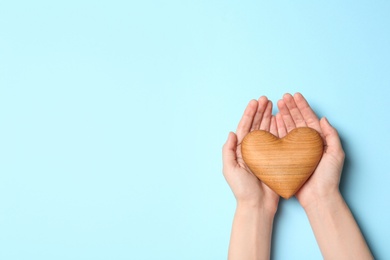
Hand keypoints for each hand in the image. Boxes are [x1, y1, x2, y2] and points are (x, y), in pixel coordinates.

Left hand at [222, 96, 279, 213]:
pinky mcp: (274, 158)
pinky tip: (281, 120)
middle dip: (260, 112)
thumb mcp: (229, 169)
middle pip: (256, 125)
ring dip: (269, 117)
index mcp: (240, 150)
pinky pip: (277, 140)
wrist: (258, 205)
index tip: (255, 102)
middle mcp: (252, 149)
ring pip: (266, 130)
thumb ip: (228, 151)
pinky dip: (279, 130)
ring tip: (274, 105)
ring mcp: (264, 153)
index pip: (245, 127)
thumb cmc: (242, 190)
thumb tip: (231, 133)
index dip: (249, 114)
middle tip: (266, 99)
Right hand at [276, 93, 344, 207]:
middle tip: (283, 97)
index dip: (302, 106)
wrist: (318, 196)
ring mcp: (295, 149)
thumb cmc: (328, 177)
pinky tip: (273, 120)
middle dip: (290, 107)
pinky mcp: (286, 156)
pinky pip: (280, 139)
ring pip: (288, 127)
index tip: (295, 95)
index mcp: (318, 139)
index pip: (309, 118)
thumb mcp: (336, 154)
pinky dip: (276, 129)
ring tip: (276, 105)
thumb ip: (331, 135)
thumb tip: (323, 118)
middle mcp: (306, 142)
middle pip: (297, 120)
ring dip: (283, 115)